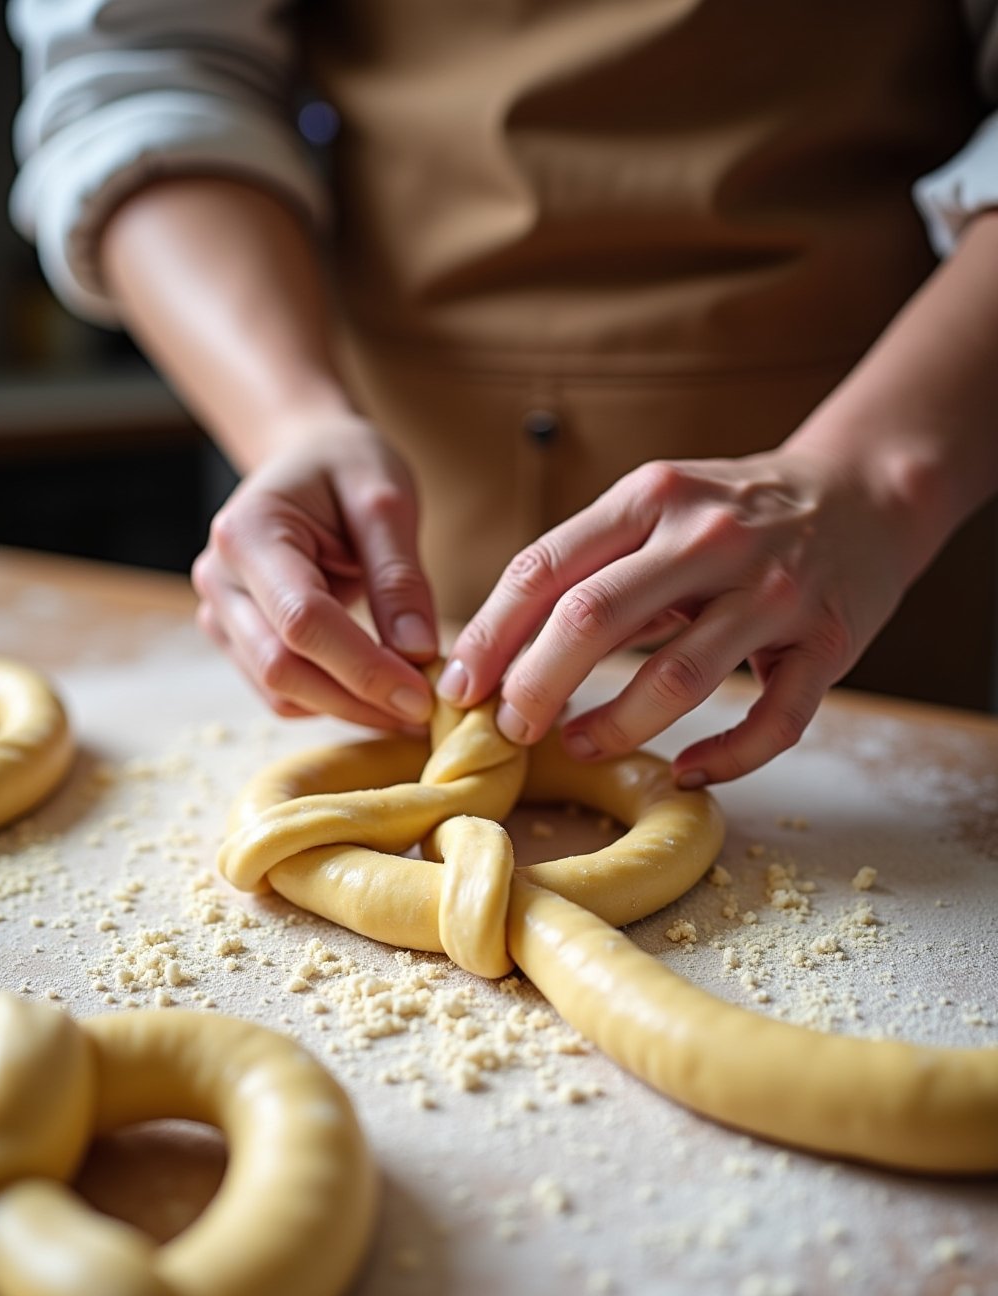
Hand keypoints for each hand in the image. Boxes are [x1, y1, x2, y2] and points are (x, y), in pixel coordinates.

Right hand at [192, 413, 437, 729]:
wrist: (307, 457)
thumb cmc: (346, 466)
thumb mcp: (386, 501)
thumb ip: (399, 577)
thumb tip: (418, 654)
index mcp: (249, 532)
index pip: (303, 621)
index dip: (365, 668)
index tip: (423, 696)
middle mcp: (220, 579)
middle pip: (283, 669)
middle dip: (359, 700)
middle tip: (425, 713)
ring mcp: (221, 614)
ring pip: (280, 693)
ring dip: (349, 710)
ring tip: (409, 705)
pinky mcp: (236, 640)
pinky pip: (283, 693)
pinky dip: (332, 703)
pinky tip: (377, 693)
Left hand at [437, 450, 921, 784]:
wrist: (866, 493)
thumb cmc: (734, 513)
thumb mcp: (657, 506)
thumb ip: (588, 561)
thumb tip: (494, 646)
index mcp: (652, 497)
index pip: (545, 568)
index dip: (490, 635)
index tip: (458, 686)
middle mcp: (710, 536)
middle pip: (594, 619)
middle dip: (534, 685)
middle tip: (508, 728)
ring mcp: (774, 591)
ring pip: (678, 677)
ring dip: (614, 725)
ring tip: (578, 747)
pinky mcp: (828, 643)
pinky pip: (774, 721)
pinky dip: (726, 757)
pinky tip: (685, 772)